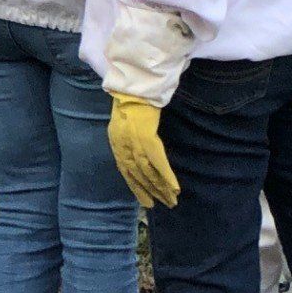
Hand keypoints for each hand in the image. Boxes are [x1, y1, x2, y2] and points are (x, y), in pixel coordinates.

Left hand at [107, 94, 180, 208]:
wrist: (134, 87)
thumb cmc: (131, 98)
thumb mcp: (123, 120)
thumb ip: (128, 135)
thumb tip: (136, 145)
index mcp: (117, 144)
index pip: (127, 171)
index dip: (136, 188)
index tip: (146, 201)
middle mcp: (124, 148)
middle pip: (138, 176)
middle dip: (150, 192)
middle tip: (162, 205)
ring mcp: (135, 145)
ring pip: (148, 173)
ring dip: (160, 188)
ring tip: (171, 200)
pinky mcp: (147, 140)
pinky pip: (158, 163)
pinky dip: (166, 176)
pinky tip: (174, 187)